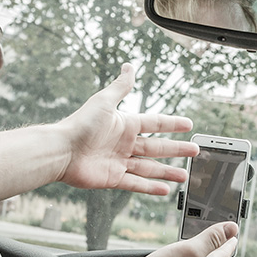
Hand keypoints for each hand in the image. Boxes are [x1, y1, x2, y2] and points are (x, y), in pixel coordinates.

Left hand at [55, 63, 198, 194]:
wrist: (61, 151)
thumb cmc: (80, 125)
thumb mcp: (104, 101)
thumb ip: (121, 86)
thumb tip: (130, 67)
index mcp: (125, 125)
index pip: (155, 123)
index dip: (172, 124)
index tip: (188, 125)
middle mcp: (124, 143)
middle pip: (157, 147)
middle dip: (177, 150)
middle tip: (195, 151)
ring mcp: (119, 162)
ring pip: (149, 168)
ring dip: (167, 171)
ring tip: (184, 175)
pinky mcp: (112, 178)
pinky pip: (136, 183)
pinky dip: (150, 188)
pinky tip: (164, 190)